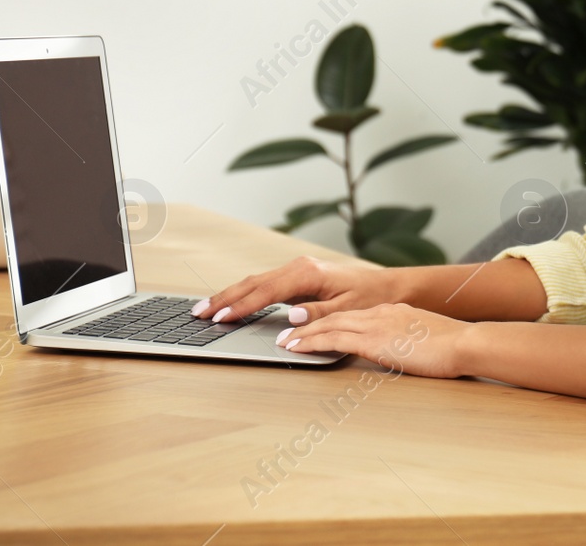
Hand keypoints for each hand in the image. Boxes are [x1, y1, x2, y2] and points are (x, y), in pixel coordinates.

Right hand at [192, 254, 400, 324]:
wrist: (387, 287)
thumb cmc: (370, 298)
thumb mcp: (347, 310)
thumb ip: (317, 314)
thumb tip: (289, 318)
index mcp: (308, 274)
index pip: (266, 291)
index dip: (242, 306)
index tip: (221, 318)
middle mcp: (299, 267)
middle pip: (253, 283)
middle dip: (224, 298)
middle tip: (198, 314)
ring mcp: (296, 270)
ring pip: (255, 282)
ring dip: (229, 295)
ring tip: (204, 310)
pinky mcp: (297, 277)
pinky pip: (263, 284)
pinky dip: (244, 293)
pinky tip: (230, 303)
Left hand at [275, 302, 472, 377]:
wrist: (464, 342)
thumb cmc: (454, 346)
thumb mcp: (426, 339)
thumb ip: (409, 342)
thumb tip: (404, 352)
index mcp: (394, 312)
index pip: (354, 316)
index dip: (330, 322)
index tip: (315, 328)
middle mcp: (381, 313)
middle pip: (336, 317)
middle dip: (309, 325)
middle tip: (287, 333)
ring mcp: (377, 324)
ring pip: (330, 325)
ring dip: (303, 334)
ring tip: (285, 342)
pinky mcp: (373, 341)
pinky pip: (334, 339)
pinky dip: (312, 342)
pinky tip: (298, 348)